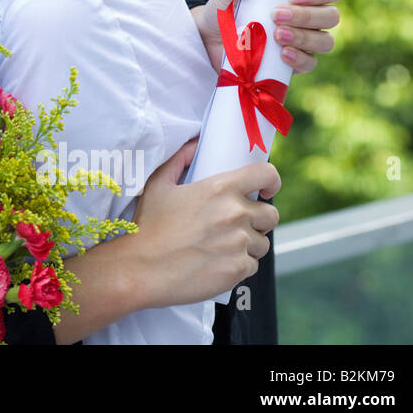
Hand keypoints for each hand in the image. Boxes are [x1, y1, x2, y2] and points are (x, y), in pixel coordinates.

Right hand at [127, 139, 280, 308]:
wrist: (141, 268)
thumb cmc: (148, 226)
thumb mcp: (158, 184)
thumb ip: (179, 160)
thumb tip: (195, 144)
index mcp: (220, 188)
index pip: (266, 175)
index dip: (271, 181)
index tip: (266, 190)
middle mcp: (235, 213)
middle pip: (271, 214)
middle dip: (257, 219)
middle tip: (234, 225)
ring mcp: (240, 243)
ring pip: (262, 242)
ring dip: (248, 244)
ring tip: (220, 246)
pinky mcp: (239, 268)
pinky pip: (252, 265)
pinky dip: (238, 265)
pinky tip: (216, 263)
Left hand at [191, 0, 345, 72]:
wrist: (211, 42)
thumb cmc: (226, 12)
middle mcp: (311, 18)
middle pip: (331, 17)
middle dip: (306, 16)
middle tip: (276, 15)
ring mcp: (306, 42)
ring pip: (325, 41)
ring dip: (304, 37)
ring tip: (277, 35)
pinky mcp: (295, 64)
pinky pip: (309, 63)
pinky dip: (299, 59)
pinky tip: (283, 54)